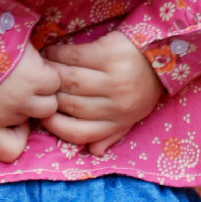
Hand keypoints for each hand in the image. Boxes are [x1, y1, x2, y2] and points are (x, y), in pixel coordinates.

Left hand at [0, 44, 61, 162]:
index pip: (9, 151)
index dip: (15, 137)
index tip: (13, 122)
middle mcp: (8, 117)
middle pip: (38, 120)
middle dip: (30, 104)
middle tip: (18, 85)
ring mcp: (25, 99)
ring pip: (50, 102)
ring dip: (42, 89)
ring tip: (26, 73)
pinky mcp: (38, 78)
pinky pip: (54, 81)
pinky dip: (47, 72)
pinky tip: (32, 62)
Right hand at [42, 32, 164, 154]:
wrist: (162, 50)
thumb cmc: (143, 85)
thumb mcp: (132, 114)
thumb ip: (112, 133)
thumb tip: (92, 151)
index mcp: (119, 120)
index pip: (79, 133)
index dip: (54, 125)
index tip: (42, 114)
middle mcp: (117, 103)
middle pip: (70, 104)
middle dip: (49, 96)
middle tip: (38, 87)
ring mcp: (114, 78)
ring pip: (69, 80)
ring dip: (50, 74)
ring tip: (42, 70)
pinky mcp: (110, 54)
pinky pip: (74, 56)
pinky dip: (57, 54)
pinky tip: (50, 53)